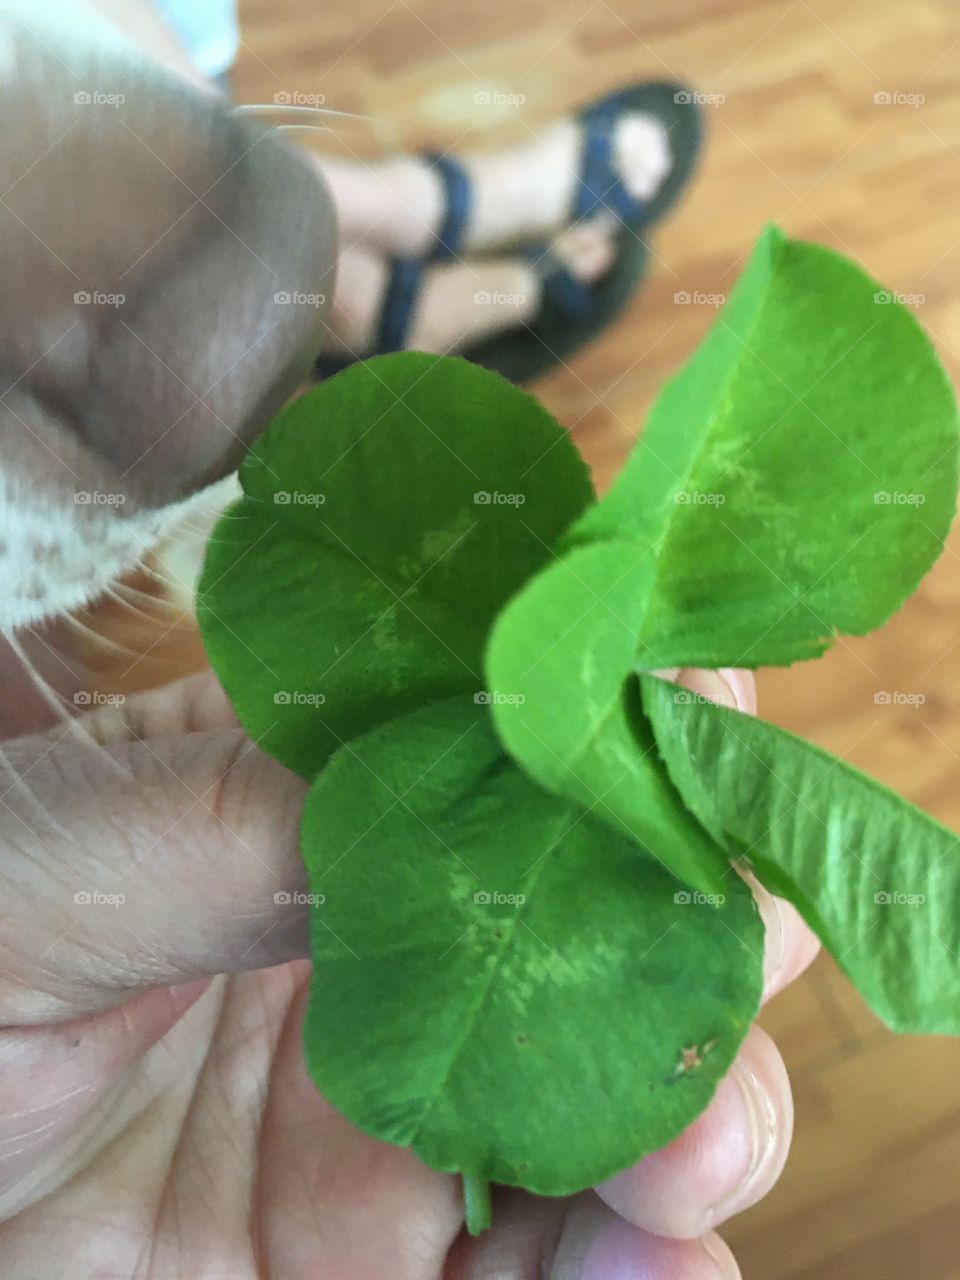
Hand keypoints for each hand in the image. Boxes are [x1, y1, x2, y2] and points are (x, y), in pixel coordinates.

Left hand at [0, 662, 816, 1277]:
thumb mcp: (36, 870)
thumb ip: (221, 817)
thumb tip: (442, 781)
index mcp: (308, 812)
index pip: (498, 740)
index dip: (615, 716)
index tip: (690, 714)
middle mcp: (382, 957)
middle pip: (601, 921)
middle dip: (696, 930)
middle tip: (723, 955)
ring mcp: (399, 1124)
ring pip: (610, 1102)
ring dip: (697, 1113)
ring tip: (694, 1151)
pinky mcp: (388, 1275)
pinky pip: (548, 1275)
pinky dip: (633, 1274)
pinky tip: (660, 1267)